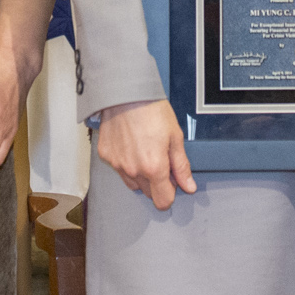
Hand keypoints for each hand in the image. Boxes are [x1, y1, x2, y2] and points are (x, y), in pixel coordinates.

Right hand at [94, 97, 193, 211]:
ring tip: (145, 150)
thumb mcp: (175, 137)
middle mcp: (133, 170)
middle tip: (161, 159)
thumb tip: (189, 186)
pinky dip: (126, 162)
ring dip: (141, 174)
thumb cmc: (151, 110)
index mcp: (154, 168)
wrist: (126, 93)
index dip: (171, 193)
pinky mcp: (106, 155)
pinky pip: (119, 168)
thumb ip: (181, 166)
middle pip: (148, 193)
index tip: (172, 182)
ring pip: (133, 183)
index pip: (163, 201)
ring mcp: (117, 164)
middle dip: (157, 182)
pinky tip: (132, 145)